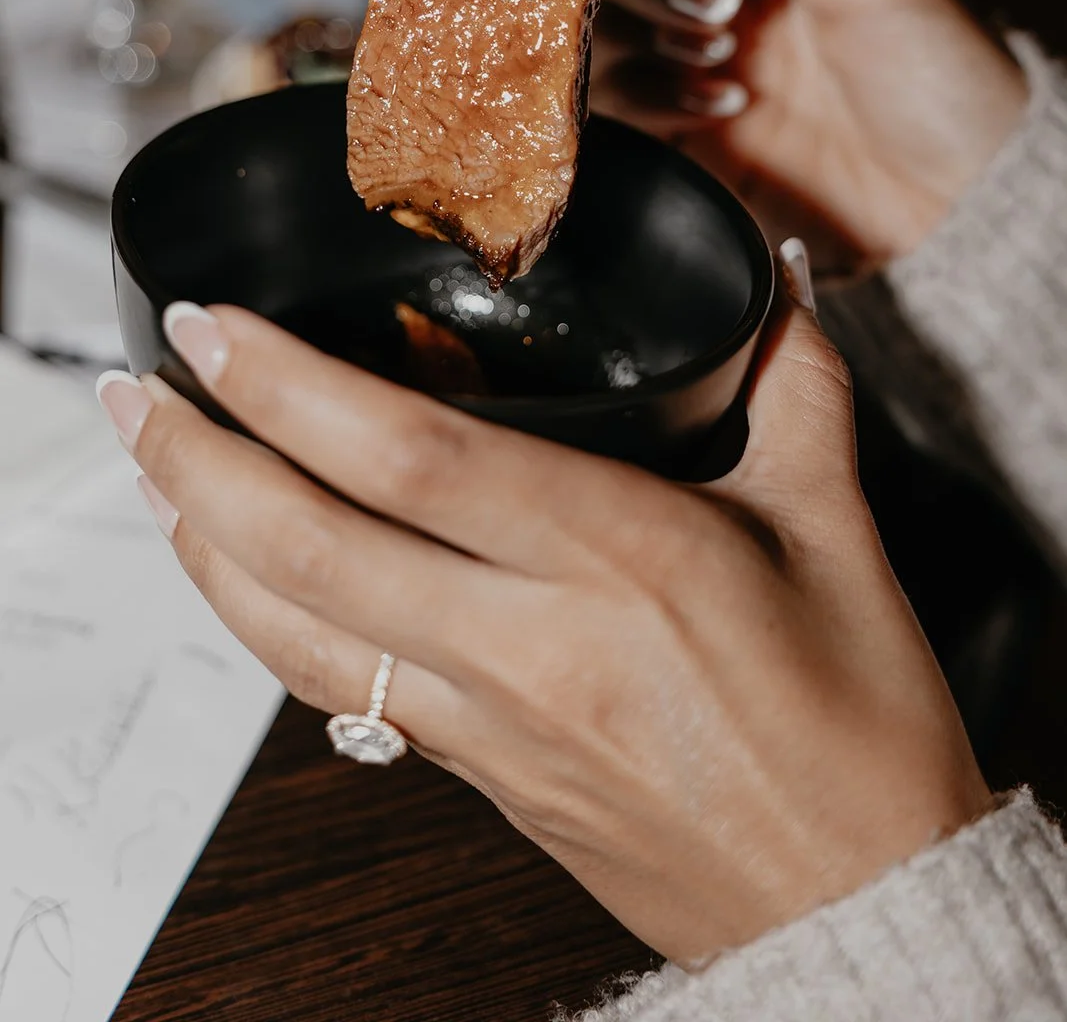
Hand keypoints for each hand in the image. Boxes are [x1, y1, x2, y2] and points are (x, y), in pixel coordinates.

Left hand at [98, 263, 989, 965]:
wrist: (855, 906)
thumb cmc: (855, 732)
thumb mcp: (838, 531)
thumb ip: (798, 386)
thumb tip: (775, 283)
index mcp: (626, 561)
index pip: (415, 458)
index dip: (290, 387)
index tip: (214, 327)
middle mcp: (536, 645)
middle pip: (314, 546)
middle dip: (198, 460)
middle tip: (135, 390)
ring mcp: (494, 723)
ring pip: (299, 633)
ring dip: (202, 545)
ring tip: (153, 470)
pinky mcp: (480, 776)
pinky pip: (339, 690)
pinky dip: (265, 623)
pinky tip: (239, 577)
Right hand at [595, 0, 1027, 271]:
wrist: (967, 200)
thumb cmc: (947, 83)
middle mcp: (737, 11)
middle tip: (723, 8)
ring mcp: (713, 78)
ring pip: (621, 40)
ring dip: (657, 41)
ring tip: (722, 62)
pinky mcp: (700, 148)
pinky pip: (631, 113)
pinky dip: (654, 101)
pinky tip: (717, 107)